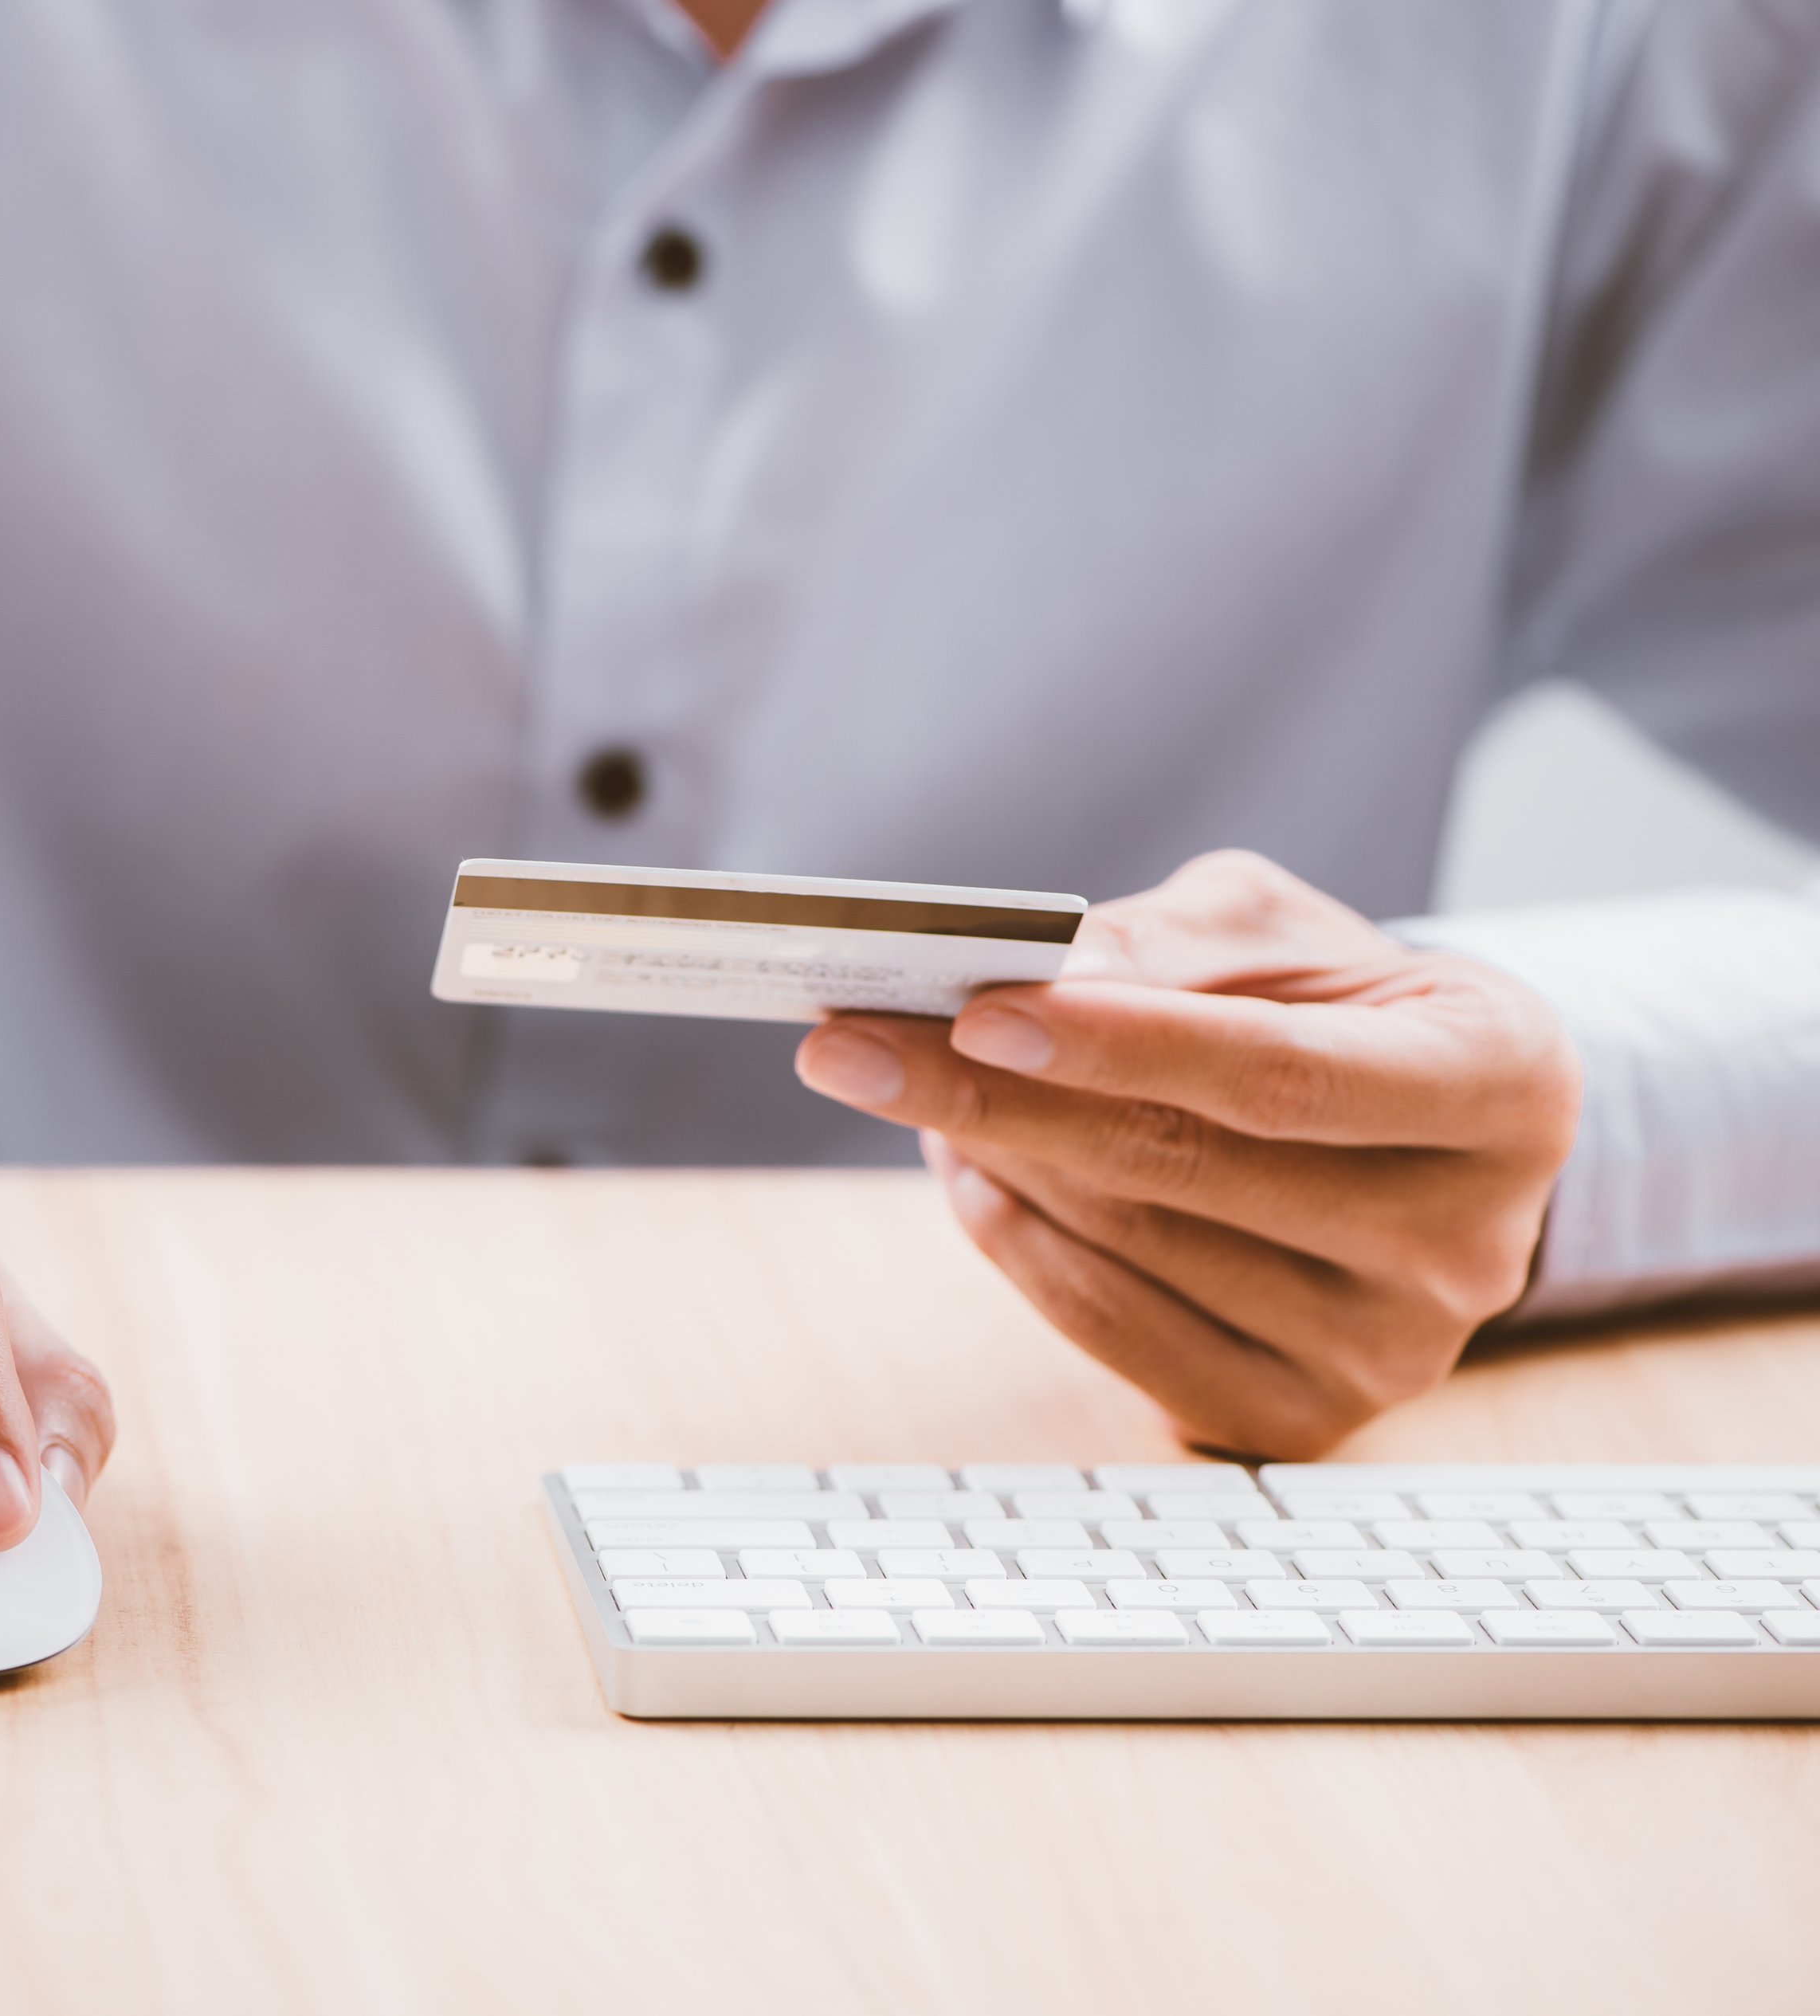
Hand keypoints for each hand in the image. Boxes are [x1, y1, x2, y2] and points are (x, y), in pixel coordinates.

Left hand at [795, 851, 1579, 1457]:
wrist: (1418, 1142)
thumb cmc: (1342, 1009)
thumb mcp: (1282, 933)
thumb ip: (1170, 942)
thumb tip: (1047, 978)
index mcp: (1505, 1083)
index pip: (1285, 1075)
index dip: (1122, 1044)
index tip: (973, 1008)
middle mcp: (1468, 1240)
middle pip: (1184, 1164)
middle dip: (990, 1095)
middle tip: (848, 1044)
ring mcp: (1392, 1352)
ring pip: (1131, 1244)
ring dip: (992, 1157)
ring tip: (905, 1082)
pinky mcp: (1302, 1420)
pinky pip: (1114, 1332)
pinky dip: (1015, 1245)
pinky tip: (968, 1172)